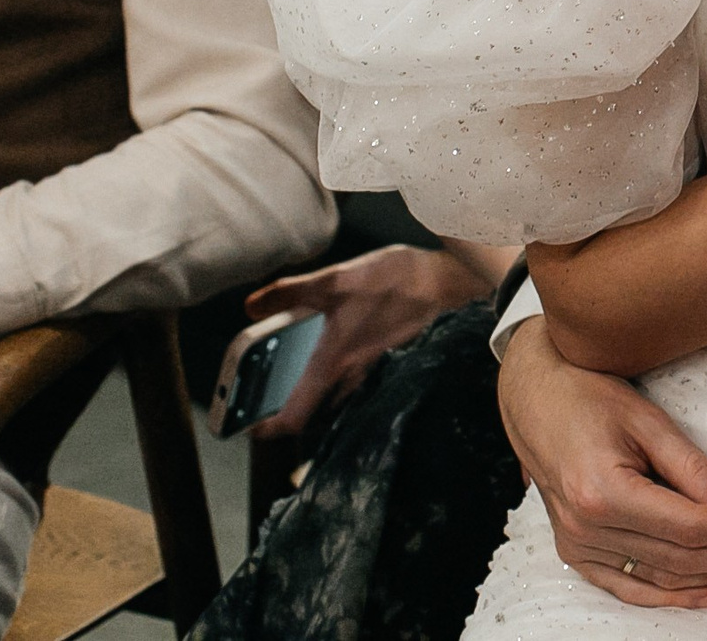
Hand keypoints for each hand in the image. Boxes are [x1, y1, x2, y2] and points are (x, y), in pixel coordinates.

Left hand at [238, 245, 500, 437]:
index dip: (265, 428)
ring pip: (339, 407)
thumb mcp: (336, 278)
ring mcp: (378, 380)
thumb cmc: (399, 281)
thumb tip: (251, 306)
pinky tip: (345, 364)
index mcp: (333, 364)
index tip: (249, 424)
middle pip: (314, 418)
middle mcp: (354, 382)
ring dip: (319, 402)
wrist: (457, 284)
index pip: (292, 419)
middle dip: (292, 412)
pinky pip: (362, 395)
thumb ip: (291, 292)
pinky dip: (345, 390)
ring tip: (306, 380)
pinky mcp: (395, 371)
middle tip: (274, 396)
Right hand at [500, 318, 706, 608]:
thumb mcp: (647, 420)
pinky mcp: (576, 552)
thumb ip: (692, 468)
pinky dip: (672, 597)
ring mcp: (578, 546)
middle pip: (682, 558)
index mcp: (603, 492)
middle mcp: (587, 528)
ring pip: (663, 577)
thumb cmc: (590, 395)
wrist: (533, 398)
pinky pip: (629, 587)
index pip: (691, 527)